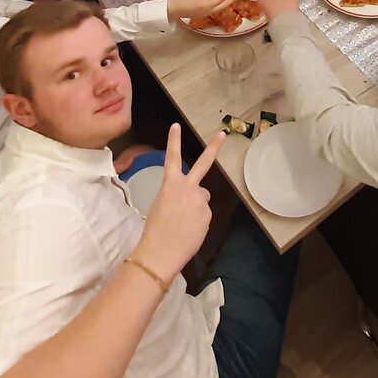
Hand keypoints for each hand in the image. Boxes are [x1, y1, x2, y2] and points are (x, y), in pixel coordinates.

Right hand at [131, 124, 221, 282]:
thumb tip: (190, 200)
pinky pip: (204, 215)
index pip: (171, 158)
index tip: (176, 125)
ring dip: (196, 208)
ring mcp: (200, 201)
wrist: (160, 252)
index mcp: (170, 185)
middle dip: (214, 147)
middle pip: (204, 163)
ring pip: (202, 200)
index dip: (174, 141)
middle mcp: (188, 188)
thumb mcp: (160, 206)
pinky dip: (198, 222)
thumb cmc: (154, 231)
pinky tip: (188, 232)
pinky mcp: (208, 214)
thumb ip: (176, 196)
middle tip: (223, 133)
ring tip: (182, 224)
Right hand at [167, 0, 235, 21]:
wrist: (173, 9)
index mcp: (208, 5)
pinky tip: (216, 1)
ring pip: (219, 8)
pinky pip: (213, 9)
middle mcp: (209, 11)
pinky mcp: (202, 14)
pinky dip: (217, 4)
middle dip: (231, 0)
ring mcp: (206, 14)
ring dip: (224, 2)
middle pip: (224, 6)